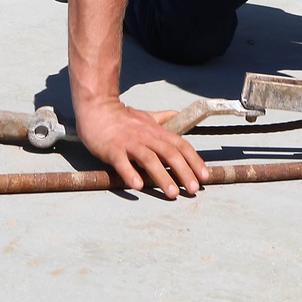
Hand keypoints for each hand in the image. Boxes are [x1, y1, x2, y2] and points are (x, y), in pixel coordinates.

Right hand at [76, 96, 208, 198]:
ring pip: (149, 159)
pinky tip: (137, 186)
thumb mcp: (146, 116)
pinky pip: (122, 162)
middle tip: (194, 189)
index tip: (205, 175)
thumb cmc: (122, 117)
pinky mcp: (112, 149)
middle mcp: (146, 136)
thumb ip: (163, 118)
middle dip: (184, 172)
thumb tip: (177, 116)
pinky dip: (130, 173)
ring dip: (163, 176)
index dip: (194, 160)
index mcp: (156, 131)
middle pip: (169, 153)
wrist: (97, 108)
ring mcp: (129, 142)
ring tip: (172, 193)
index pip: (180, 145)